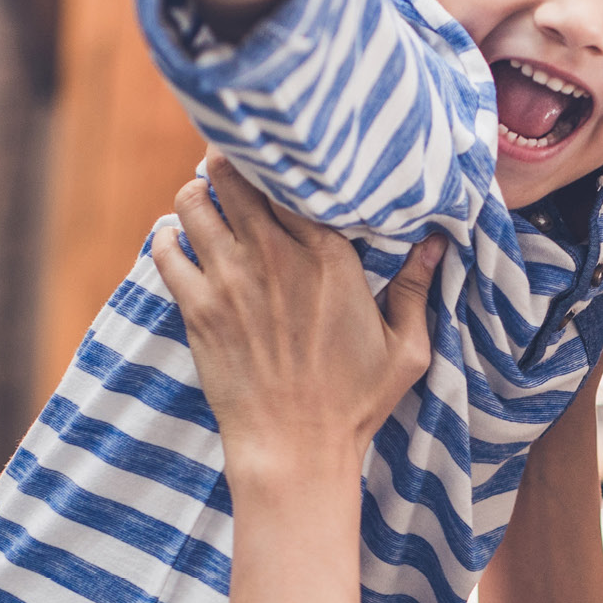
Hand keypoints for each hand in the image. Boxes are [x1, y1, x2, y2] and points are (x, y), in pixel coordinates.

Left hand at [150, 154, 440, 486]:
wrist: (295, 448)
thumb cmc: (355, 402)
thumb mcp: (406, 348)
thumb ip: (415, 289)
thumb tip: (437, 243)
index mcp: (328, 257)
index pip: (294, 178)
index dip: (283, 158)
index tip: (283, 154)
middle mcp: (274, 257)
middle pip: (237, 175)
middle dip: (233, 159)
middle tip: (237, 160)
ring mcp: (229, 281)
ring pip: (195, 202)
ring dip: (199, 192)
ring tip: (209, 196)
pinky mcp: (196, 310)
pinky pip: (165, 250)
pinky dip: (168, 236)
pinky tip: (178, 238)